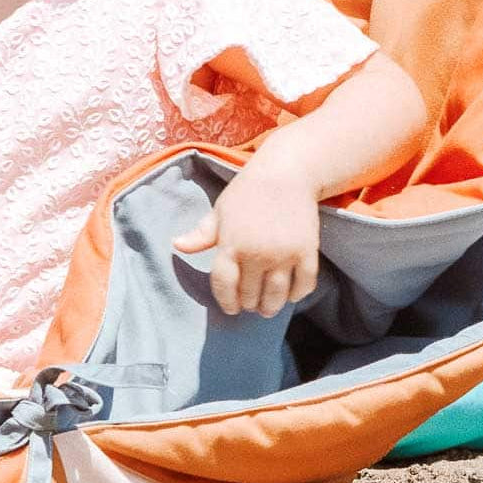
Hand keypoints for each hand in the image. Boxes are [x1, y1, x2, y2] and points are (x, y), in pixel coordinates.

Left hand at [172, 166, 319, 316]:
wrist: (286, 174)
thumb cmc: (247, 192)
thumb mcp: (219, 211)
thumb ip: (201, 234)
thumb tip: (176, 245)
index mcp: (230, 244)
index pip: (223, 284)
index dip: (226, 301)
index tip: (230, 308)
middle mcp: (256, 253)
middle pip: (249, 294)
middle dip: (247, 303)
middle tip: (249, 305)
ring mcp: (283, 254)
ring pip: (276, 296)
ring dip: (270, 306)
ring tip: (267, 308)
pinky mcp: (306, 252)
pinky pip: (303, 284)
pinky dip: (296, 295)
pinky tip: (290, 295)